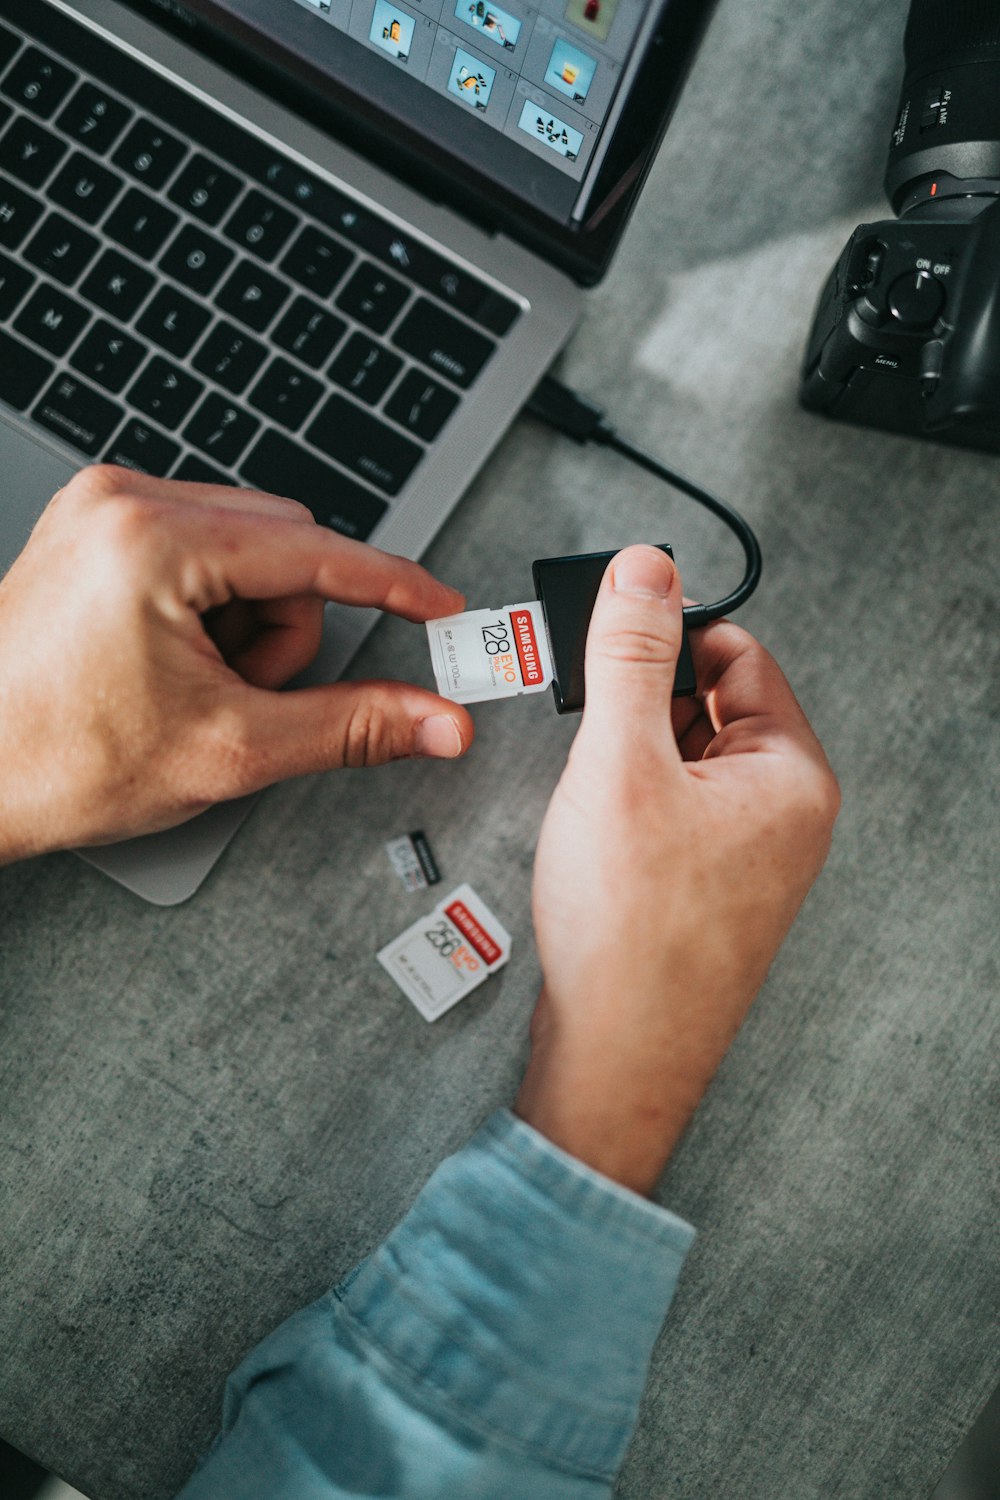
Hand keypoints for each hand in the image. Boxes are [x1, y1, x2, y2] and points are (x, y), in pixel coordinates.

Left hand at [0, 466, 472, 862]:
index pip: (317, 552)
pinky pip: (205, 552)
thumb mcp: (231, 750)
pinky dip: (217, 614)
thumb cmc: (55, 759)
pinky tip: (177, 665)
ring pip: (251, 552)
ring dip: (252, 628)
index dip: (395, 586)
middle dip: (289, 633)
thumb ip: (353, 725)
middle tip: (249, 698)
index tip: (446, 609)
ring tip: (198, 688)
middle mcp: (125, 502)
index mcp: (155, 540)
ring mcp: (106, 511)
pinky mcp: (99, 529)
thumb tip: (434, 721)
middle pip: (287, 548)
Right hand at [516, 545, 839, 1193]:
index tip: (609, 643)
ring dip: (630, 759)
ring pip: (684, 760)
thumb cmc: (629, 936)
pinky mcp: (710, 886)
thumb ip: (628, 657)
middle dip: (640, 708)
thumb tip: (646, 570)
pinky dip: (630, 806)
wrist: (615, 1059)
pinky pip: (674, 810)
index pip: (737, 654)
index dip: (666, 640)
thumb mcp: (618, 766)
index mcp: (790, 775)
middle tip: (594, 741)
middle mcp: (784, 814)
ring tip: (594, 805)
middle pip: (709, 704)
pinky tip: (597, 839)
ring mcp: (749, 854)